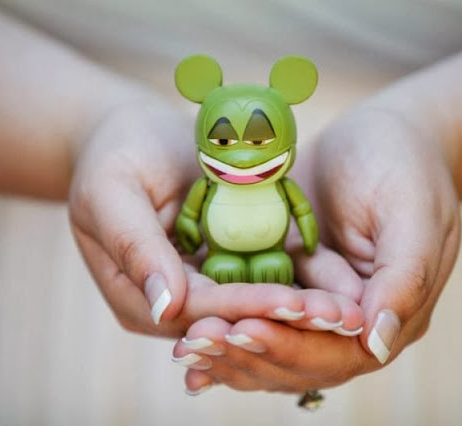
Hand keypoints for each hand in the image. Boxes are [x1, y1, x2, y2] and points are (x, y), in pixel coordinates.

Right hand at [68, 98, 363, 338]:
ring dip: (302, 309)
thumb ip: (135, 247)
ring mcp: (201, 285)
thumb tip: (165, 309)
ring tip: (349, 310)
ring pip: (255, 305)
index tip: (297, 303)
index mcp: (135, 296)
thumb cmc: (116, 154)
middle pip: (232, 317)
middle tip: (342, 317)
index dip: (247, 307)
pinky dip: (299, 284)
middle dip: (286, 317)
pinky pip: (263, 278)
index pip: (197, 309)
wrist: (133, 133)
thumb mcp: (113, 192)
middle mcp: (171, 303)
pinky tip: (336, 287)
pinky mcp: (224, 266)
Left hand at [174, 103, 460, 393]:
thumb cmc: (405, 166)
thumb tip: (375, 345)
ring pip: (271, 342)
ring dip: (228, 349)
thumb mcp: (412, 214)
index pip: (339, 353)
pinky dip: (225, 325)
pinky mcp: (291, 278)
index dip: (291, 347)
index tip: (245, 330)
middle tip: (197, 341)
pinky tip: (185, 340)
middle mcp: (354, 321)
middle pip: (298, 359)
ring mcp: (318, 301)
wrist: (383, 132)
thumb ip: (403, 279)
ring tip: (184, 346)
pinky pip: (257, 311)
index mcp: (394, 314)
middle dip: (247, 350)